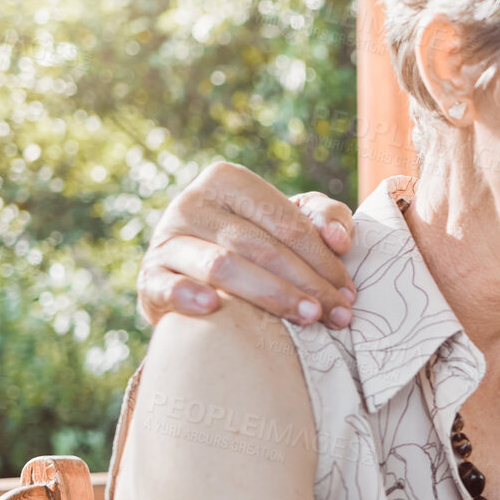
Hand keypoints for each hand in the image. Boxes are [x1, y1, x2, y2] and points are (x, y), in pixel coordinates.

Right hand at [136, 162, 357, 327]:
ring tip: (308, 318)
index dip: (324, 260)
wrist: (197, 278)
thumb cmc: (257, 245)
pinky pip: (167, 285)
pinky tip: (213, 308)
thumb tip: (339, 238)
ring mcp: (166, 239)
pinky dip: (188, 295)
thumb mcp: (292, 223)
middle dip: (306, 283)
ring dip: (270, 294)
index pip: (286, 222)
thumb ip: (325, 218)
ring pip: (223, 266)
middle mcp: (192, 202)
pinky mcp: (148, 276)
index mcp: (228, 181)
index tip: (351, 294)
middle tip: (338, 315)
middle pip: (260, 246)